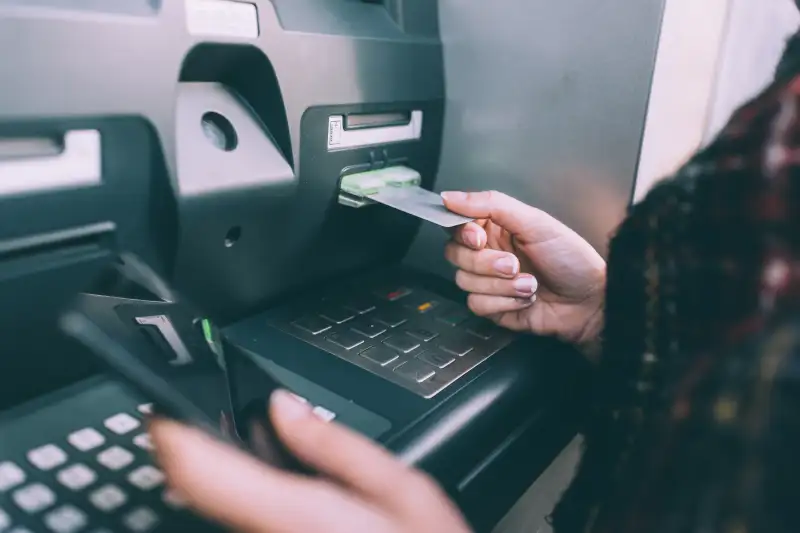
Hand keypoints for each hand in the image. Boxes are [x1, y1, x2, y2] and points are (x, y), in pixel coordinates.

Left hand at [150, 390, 471, 532]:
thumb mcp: (403, 491)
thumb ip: (337, 445)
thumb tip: (286, 407)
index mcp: (294, 514)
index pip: (198, 471)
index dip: (168, 433)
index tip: (162, 402)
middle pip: (199, 489)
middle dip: (194, 446)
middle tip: (203, 409)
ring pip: (218, 506)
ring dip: (220, 470)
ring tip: (245, 437)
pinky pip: (240, 520)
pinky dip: (242, 492)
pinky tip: (273, 478)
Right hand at [441, 190, 604, 348]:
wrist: (591, 301)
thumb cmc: (572, 259)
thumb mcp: (534, 222)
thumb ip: (491, 204)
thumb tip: (451, 197)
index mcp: (497, 228)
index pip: (457, 225)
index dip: (463, 233)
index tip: (478, 237)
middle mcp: (490, 253)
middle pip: (455, 254)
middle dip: (486, 262)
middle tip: (514, 264)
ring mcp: (490, 281)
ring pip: (464, 280)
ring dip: (500, 285)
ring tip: (529, 283)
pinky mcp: (493, 307)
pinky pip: (477, 304)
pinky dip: (503, 303)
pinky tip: (525, 299)